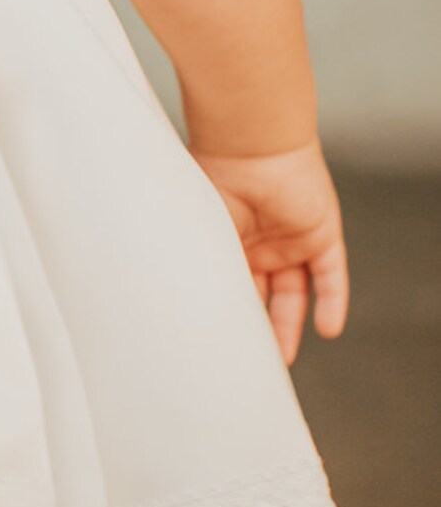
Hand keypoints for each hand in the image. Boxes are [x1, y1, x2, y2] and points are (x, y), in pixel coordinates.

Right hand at [189, 139, 347, 364]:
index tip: (217, 346)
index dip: (225, 314)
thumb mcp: (196, 230)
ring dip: (289, 325)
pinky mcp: (321, 235)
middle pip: (259, 296)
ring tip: (283, 359)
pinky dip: (332, 302)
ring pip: (293, 293)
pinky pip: (330, 276)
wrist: (249, 143)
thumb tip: (173, 309)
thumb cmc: (211, 176)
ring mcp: (289, 240)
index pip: (227, 286)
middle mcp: (256, 243)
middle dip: (255, 329)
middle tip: (248, 363)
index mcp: (223, 239)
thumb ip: (192, 267)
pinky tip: (328, 330)